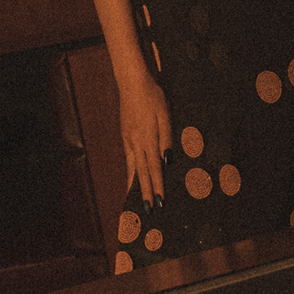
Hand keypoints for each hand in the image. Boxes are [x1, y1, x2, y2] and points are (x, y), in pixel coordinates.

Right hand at [118, 67, 174, 205]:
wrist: (132, 83)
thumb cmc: (153, 96)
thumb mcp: (165, 114)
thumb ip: (166, 137)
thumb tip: (167, 160)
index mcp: (148, 139)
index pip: (154, 168)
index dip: (157, 186)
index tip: (160, 202)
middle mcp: (136, 143)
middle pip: (141, 172)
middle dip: (145, 192)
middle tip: (148, 211)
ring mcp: (128, 139)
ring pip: (132, 167)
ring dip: (135, 185)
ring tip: (134, 201)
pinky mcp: (125, 135)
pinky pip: (128, 159)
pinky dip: (130, 171)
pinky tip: (132, 177)